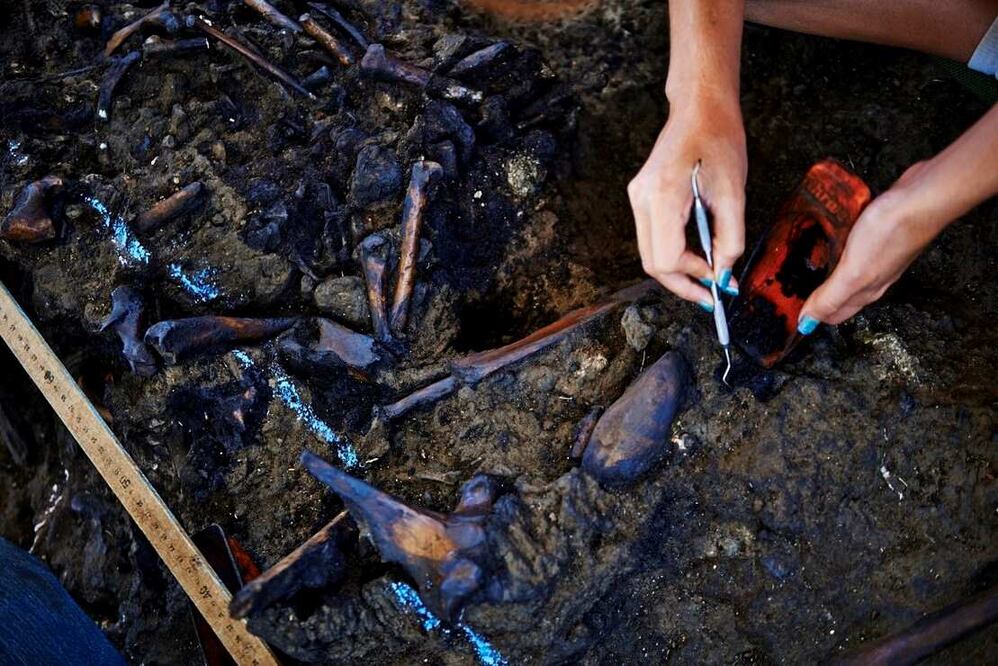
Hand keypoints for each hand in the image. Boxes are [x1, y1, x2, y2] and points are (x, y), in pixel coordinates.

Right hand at [628, 93, 746, 309]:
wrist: (700, 109)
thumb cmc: (719, 141)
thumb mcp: (734, 193)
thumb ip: (730, 239)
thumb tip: (723, 274)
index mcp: (663, 196)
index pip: (666, 258)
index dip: (693, 276)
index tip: (718, 280)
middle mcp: (642, 200)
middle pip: (652, 262)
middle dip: (681, 282)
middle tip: (709, 294)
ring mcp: (637, 198)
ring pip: (649, 253)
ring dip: (676, 270)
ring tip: (705, 274)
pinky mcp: (640, 197)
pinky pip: (651, 237)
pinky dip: (672, 252)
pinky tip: (694, 254)